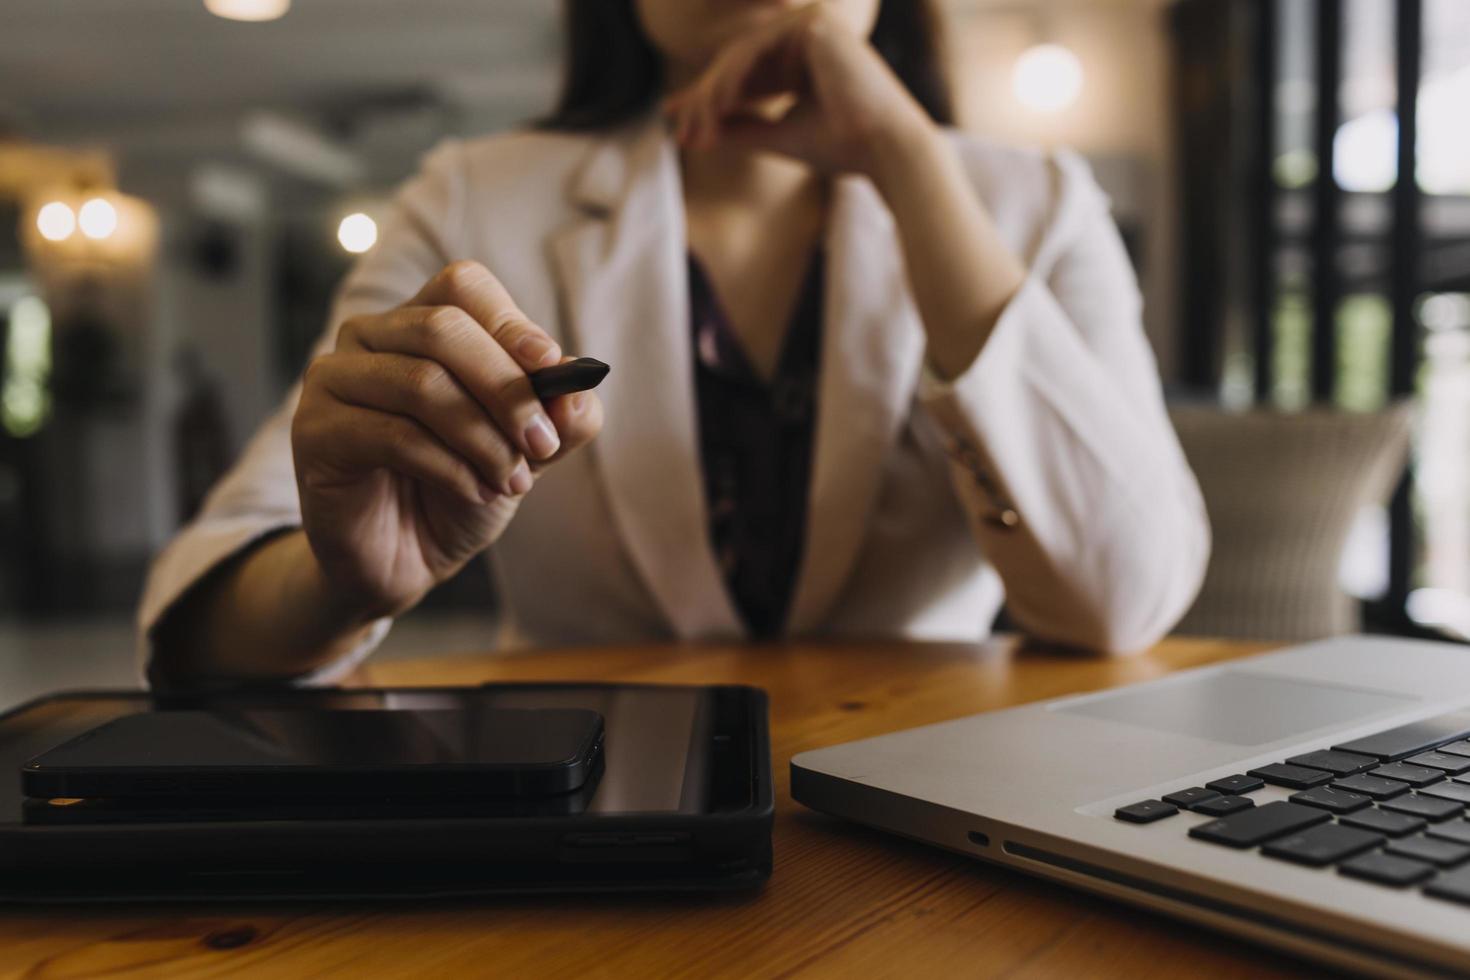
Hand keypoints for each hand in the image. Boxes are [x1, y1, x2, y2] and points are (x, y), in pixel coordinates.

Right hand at [291, 260, 603, 619]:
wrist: (406, 557)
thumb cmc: (462, 486)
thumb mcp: (527, 451)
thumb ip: (560, 418)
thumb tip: (578, 390)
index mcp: (420, 322)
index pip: (463, 287)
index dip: (510, 322)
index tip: (551, 367)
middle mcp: (369, 337)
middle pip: (442, 327)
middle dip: (506, 388)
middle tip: (542, 444)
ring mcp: (333, 379)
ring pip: (421, 383)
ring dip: (483, 438)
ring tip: (511, 481)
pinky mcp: (314, 430)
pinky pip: (393, 435)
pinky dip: (450, 468)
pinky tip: (475, 492)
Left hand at [662, 4, 934, 175]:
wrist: (883, 148)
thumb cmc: (841, 148)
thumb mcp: (778, 136)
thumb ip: (741, 128)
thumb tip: (699, 131)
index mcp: (805, 63)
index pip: (748, 76)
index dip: (710, 100)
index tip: (679, 124)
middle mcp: (809, 38)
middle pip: (739, 63)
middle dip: (704, 99)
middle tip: (680, 130)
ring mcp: (813, 24)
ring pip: (742, 55)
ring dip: (713, 93)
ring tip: (697, 127)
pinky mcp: (814, 22)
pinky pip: (756, 48)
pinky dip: (731, 79)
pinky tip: (715, 107)